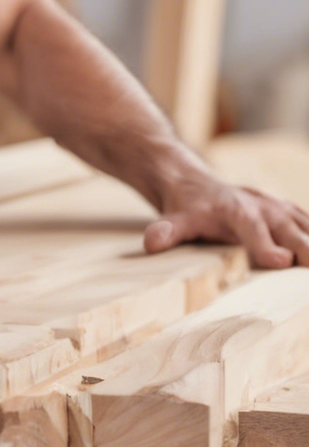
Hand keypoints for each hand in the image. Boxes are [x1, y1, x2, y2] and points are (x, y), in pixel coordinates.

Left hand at [144, 176, 308, 267]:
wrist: (195, 184)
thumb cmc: (187, 208)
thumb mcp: (173, 219)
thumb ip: (166, 231)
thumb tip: (152, 243)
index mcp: (236, 210)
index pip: (253, 228)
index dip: (266, 245)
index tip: (279, 262)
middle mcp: (263, 207)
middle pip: (290, 230)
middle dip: (306, 251)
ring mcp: (280, 210)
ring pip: (306, 227)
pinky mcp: (289, 214)